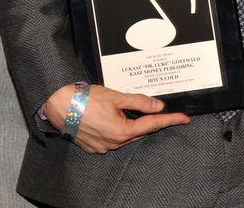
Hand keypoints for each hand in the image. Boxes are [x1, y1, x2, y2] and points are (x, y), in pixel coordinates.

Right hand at [44, 83, 189, 153]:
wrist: (59, 106)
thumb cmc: (85, 99)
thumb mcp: (117, 96)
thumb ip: (139, 102)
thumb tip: (158, 105)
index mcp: (122, 131)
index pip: (153, 125)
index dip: (170, 120)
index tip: (184, 119)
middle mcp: (114, 143)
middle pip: (140, 132)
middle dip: (150, 121)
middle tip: (158, 109)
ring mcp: (103, 147)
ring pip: (126, 136)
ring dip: (132, 125)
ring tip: (129, 110)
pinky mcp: (93, 146)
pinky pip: (112, 139)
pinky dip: (118, 129)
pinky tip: (113, 118)